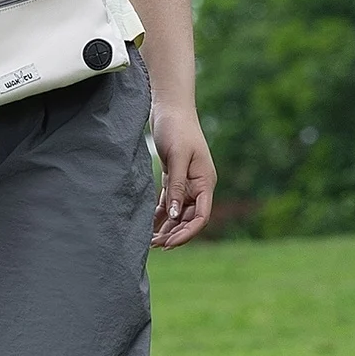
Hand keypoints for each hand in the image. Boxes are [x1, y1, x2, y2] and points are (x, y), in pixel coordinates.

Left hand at [151, 105, 215, 247]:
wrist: (170, 109)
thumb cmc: (177, 129)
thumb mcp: (178, 158)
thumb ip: (177, 186)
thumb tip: (174, 214)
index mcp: (205, 182)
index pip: (201, 216)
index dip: (187, 233)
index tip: (169, 244)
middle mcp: (198, 185)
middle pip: (188, 218)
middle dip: (174, 234)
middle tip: (154, 246)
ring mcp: (186, 183)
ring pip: (177, 213)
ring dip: (166, 228)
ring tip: (149, 241)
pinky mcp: (173, 178)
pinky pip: (168, 203)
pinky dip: (159, 215)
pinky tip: (148, 227)